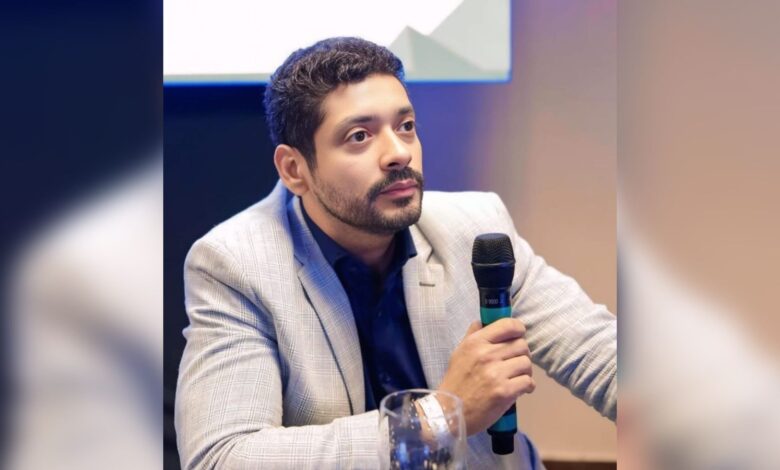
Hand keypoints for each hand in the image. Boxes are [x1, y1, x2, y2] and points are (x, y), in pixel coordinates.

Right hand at [438, 318, 534, 435]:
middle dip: (522, 354)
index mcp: (475, 342)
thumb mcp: (459, 353)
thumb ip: (472, 336)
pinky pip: (528, 382)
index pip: (508, 325)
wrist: (449, 412)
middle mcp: (486, 355)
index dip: (518, 329)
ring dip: (525, 371)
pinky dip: (527, 386)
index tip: (518, 336)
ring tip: (517, 377)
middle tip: (515, 363)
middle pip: (522, 345)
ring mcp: (496, 374)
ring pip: (527, 363)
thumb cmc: (455, 383)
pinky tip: (520, 389)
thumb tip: (482, 321)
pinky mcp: (504, 392)